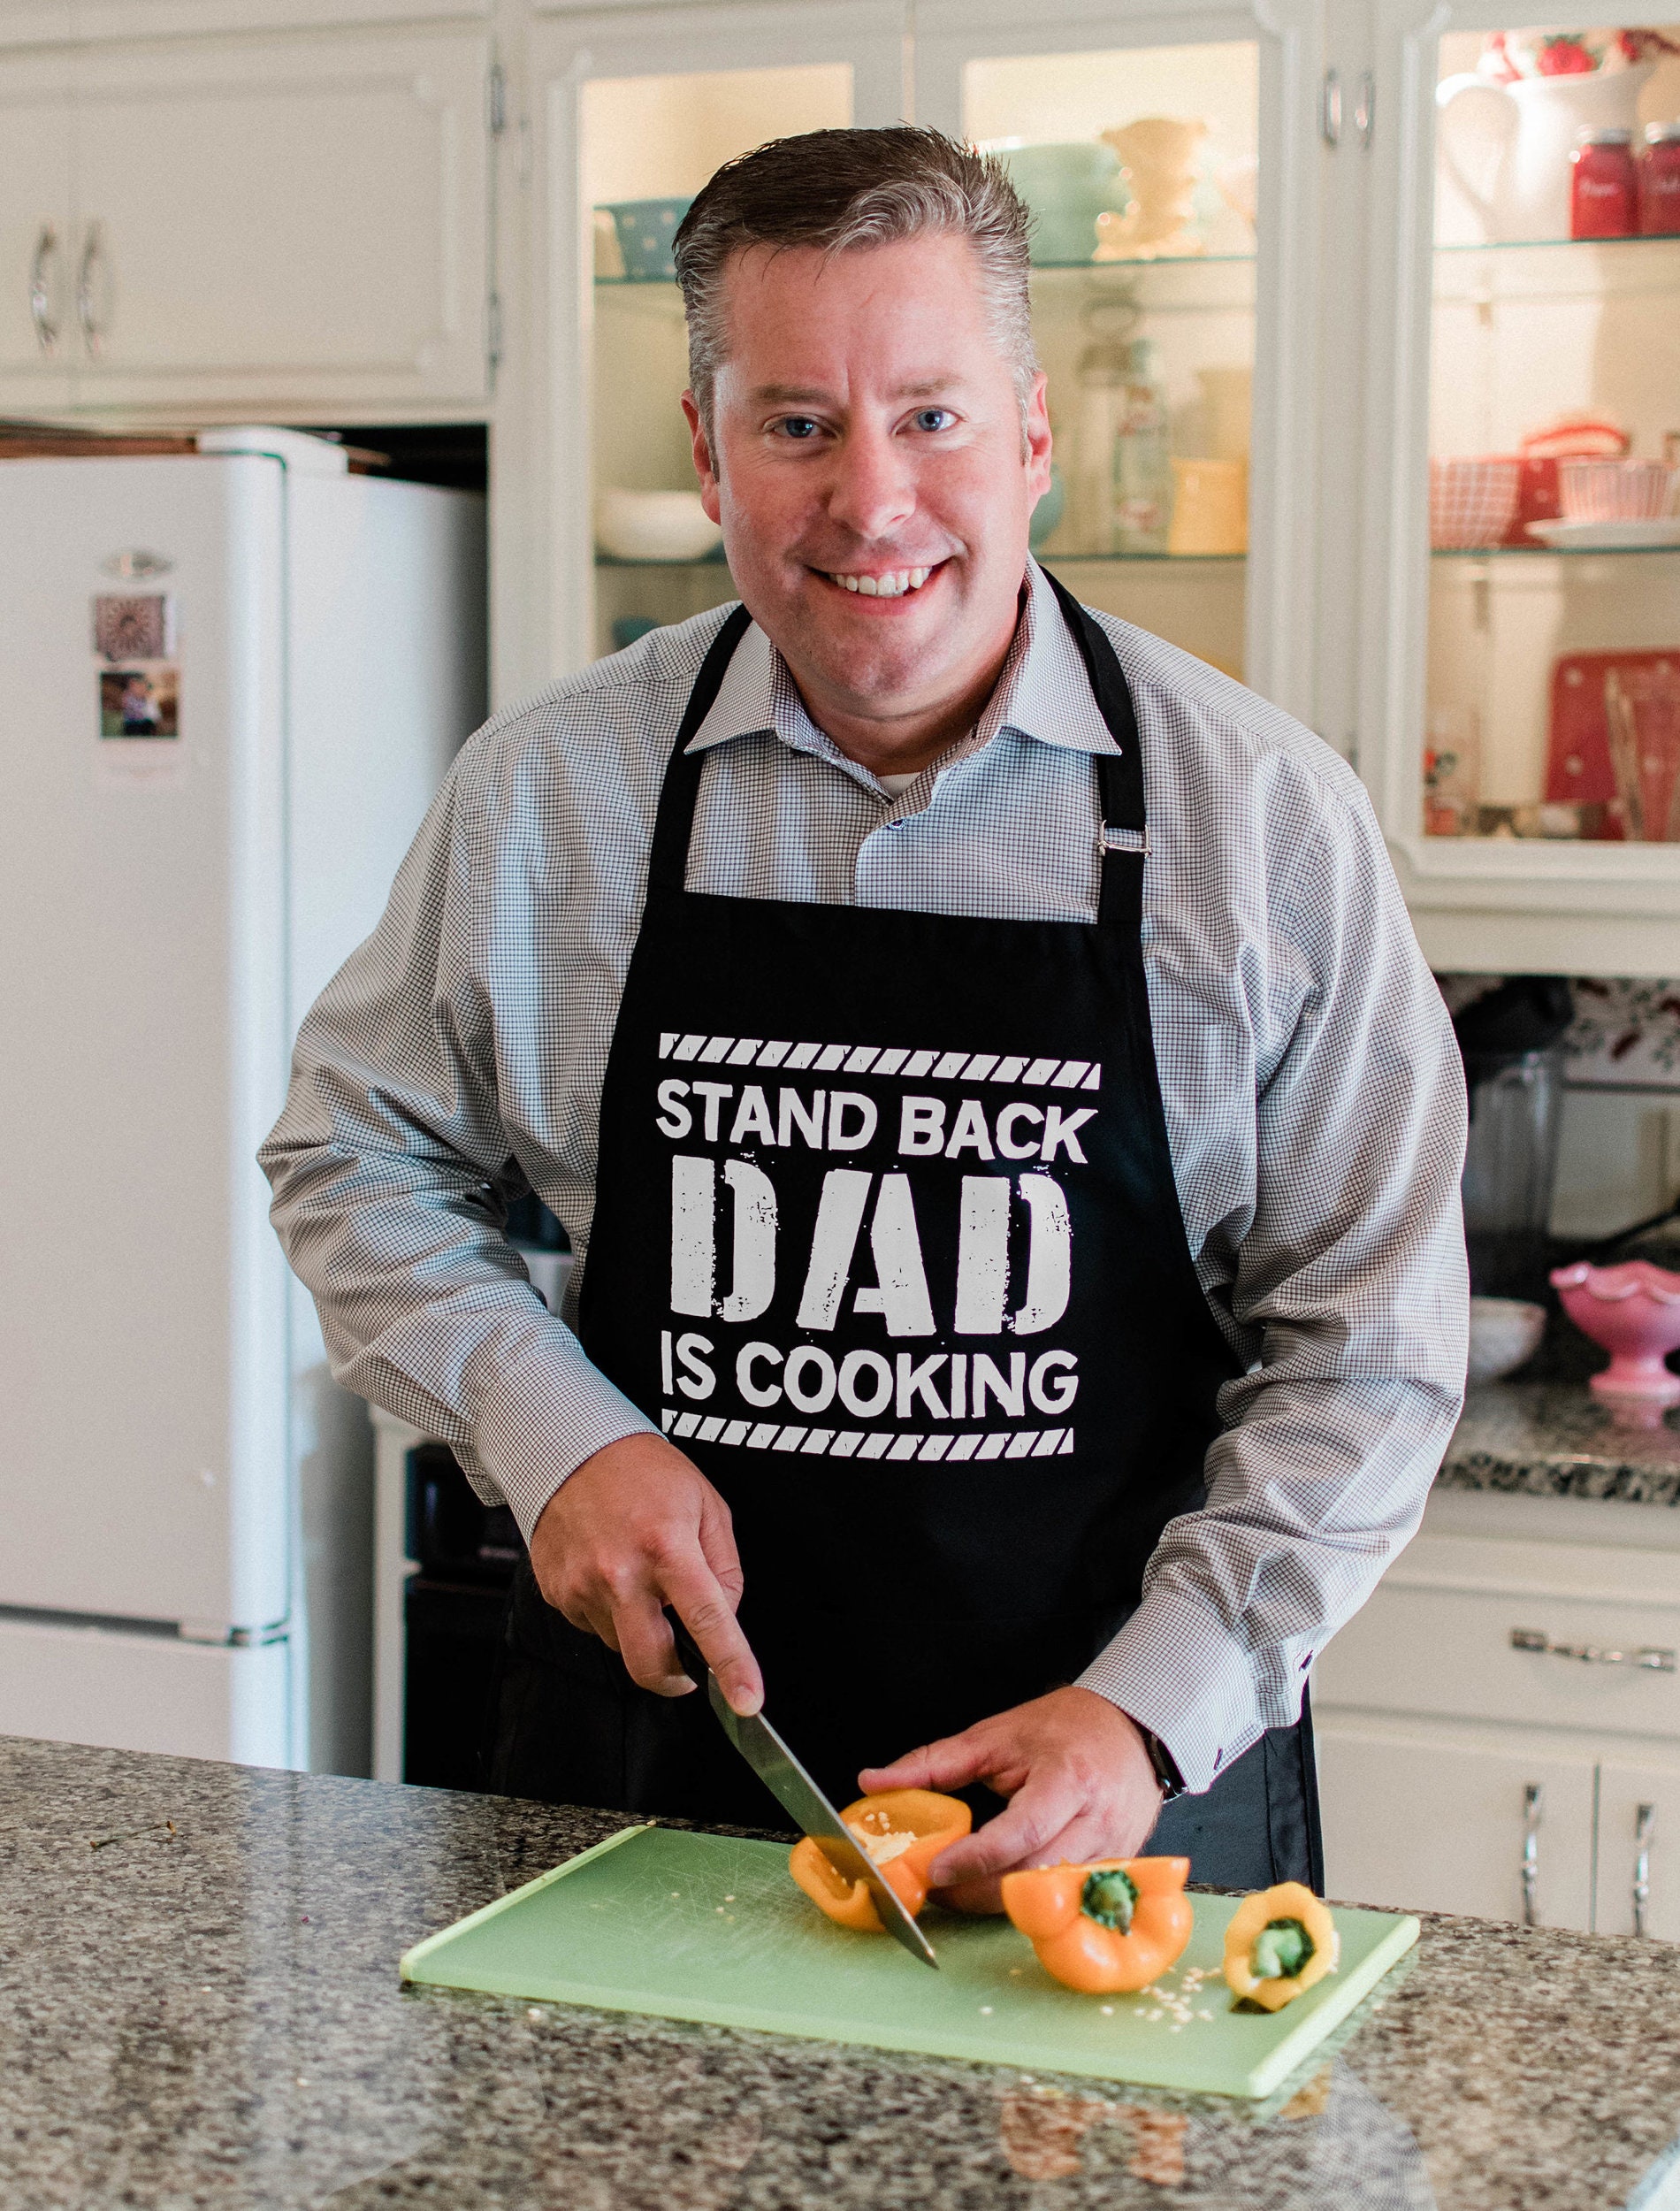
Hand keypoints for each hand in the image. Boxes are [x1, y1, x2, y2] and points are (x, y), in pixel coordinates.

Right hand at [528, 1433, 762, 1715]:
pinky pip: (592, 1625)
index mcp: (667, 1546)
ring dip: (639, 1629)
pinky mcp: (557, 1592)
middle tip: (687, 1669)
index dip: (732, 1666)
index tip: (747, 1700)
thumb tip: (725, 1616)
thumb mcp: (707, 1505)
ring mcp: (582, 1585)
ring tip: (640, 1579)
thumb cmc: (644, 1472)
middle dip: (674, 1679)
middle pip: (650, 1663)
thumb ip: (725, 1567)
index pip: (707, 1619)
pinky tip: (611, 1572)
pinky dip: (610, 1612)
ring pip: (621, 1645)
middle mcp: (621, 1571)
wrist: (570, 1448)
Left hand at [859, 1686, 1163, 1913]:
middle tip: (935, 1887)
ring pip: (1049, 1897)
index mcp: (1068, 1780)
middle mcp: (1097, 1821)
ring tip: (961, 1888)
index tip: (935, 1869)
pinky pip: (1066, 1899)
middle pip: (1033, 1877)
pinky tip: (1001, 1889)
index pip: (1021, 1832)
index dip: (976, 1858)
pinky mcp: (1117, 1869)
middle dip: (978, 1891)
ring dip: (1000, 1901)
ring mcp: (1113, 1850)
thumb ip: (932, 1763)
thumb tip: (873, 1782)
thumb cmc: (1063, 1728)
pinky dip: (1029, 1900)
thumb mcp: (993, 1735)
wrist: (1132, 1729)